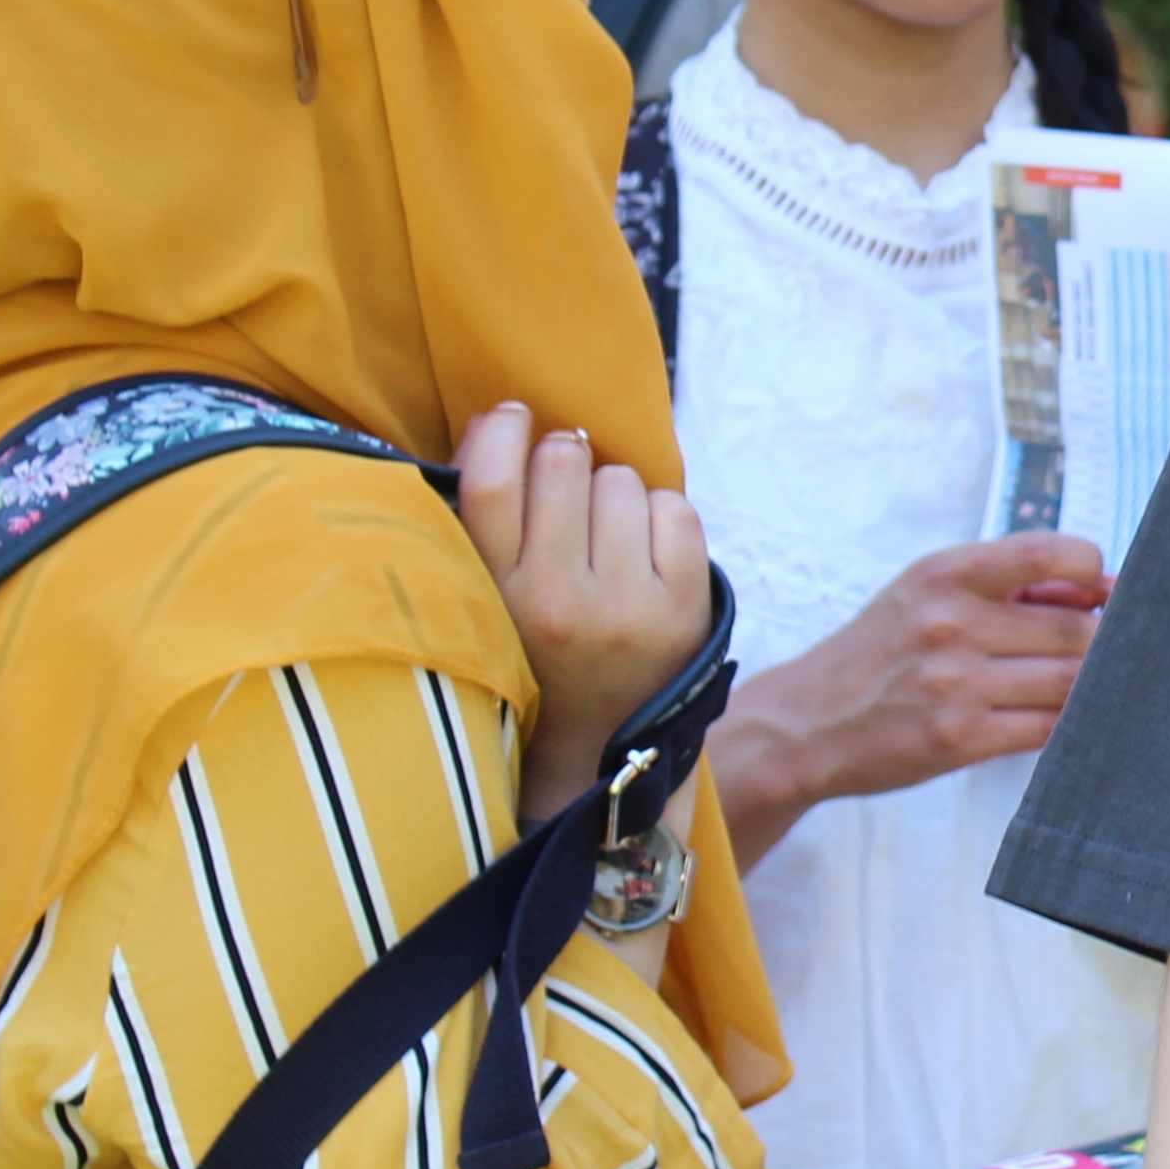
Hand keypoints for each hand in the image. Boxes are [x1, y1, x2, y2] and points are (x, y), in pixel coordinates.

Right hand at [456, 403, 714, 822]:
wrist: (599, 752)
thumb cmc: (535, 655)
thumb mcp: (488, 602)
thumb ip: (485, 522)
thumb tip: (500, 419)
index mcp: (495, 600)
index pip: (492, 484)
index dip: (502, 431)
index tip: (512, 417)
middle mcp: (560, 604)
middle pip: (564, 464)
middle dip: (565, 462)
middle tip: (566, 494)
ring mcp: (629, 606)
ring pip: (622, 482)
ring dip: (614, 496)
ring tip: (605, 543)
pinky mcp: (684, 607)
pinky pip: (676, 509)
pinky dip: (661, 519)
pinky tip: (644, 556)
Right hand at [707, 535, 1104, 866]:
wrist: (805, 723)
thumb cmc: (877, 654)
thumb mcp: (926, 595)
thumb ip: (1006, 586)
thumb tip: (1102, 589)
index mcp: (945, 574)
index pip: (1048, 553)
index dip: (1091, 570)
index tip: (1095, 589)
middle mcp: (951, 623)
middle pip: (1075, 631)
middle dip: (1101, 642)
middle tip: (1099, 650)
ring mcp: (956, 684)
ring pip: (1070, 682)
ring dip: (1089, 685)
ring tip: (1080, 684)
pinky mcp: (960, 739)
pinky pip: (1047, 728)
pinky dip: (1065, 724)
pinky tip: (1054, 716)